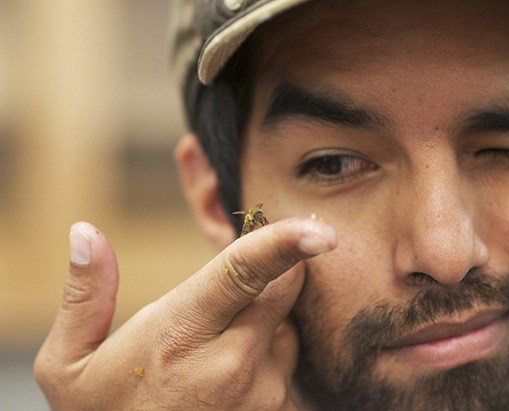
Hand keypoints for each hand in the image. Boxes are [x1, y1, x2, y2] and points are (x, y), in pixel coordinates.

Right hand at [34, 219, 336, 409]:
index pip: (244, 272)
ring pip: (287, 327)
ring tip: (213, 354)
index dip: (285, 243)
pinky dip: (270, 359)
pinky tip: (229, 381)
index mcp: (181, 336)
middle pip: (283, 288)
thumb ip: (85, 294)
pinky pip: (290, 365)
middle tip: (235, 286)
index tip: (321, 232)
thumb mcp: (69, 364)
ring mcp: (264, 395)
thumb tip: (85, 230)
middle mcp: (233, 364)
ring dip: (263, 325)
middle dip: (271, 271)